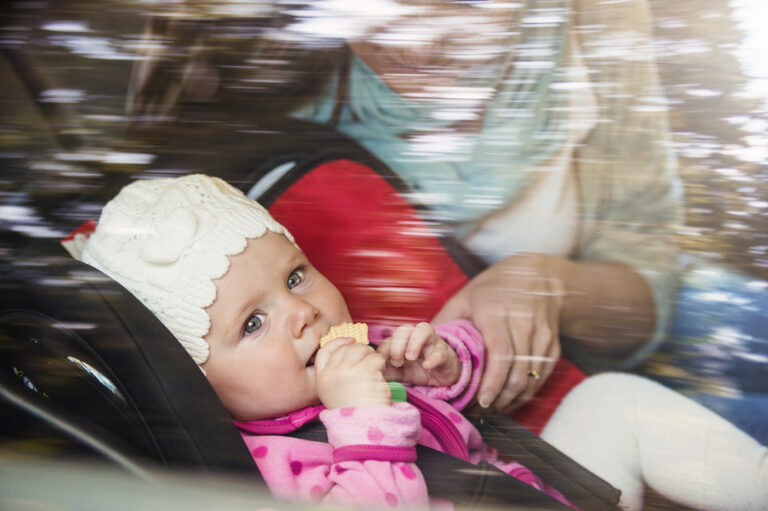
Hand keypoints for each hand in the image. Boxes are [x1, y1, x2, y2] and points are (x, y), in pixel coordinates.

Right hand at [315, 338, 389, 408]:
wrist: (363, 428)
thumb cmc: (352, 411)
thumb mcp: (333, 393)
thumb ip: (335, 373)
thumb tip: (348, 347)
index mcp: (322, 378)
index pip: (326, 350)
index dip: (339, 342)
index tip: (351, 341)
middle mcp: (332, 373)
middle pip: (348, 348)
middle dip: (361, 351)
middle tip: (369, 362)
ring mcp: (348, 371)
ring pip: (363, 350)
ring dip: (372, 358)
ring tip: (374, 372)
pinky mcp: (365, 371)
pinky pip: (377, 359)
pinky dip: (381, 366)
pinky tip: (379, 379)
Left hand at [377, 322, 460, 386]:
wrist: (443, 375)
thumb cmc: (419, 369)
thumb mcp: (400, 372)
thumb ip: (388, 371)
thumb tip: (372, 372)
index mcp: (404, 341)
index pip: (390, 338)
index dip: (384, 349)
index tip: (381, 362)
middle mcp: (417, 337)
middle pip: (405, 329)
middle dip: (398, 344)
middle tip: (397, 362)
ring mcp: (432, 342)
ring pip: (423, 329)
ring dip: (414, 342)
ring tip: (410, 358)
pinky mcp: (444, 352)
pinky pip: (439, 351)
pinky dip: (432, 358)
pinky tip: (426, 366)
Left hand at [432, 254, 563, 411]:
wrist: (539, 276)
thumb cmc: (494, 288)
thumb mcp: (464, 298)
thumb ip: (444, 323)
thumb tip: (420, 348)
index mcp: (497, 313)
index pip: (500, 355)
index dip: (492, 382)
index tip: (482, 401)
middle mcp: (523, 325)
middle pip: (517, 373)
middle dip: (500, 399)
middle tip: (480, 410)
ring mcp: (541, 336)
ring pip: (530, 379)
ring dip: (512, 400)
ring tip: (493, 408)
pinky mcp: (552, 346)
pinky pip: (541, 377)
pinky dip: (526, 392)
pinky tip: (510, 398)